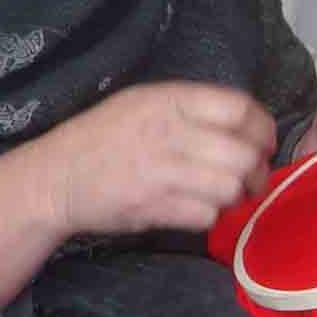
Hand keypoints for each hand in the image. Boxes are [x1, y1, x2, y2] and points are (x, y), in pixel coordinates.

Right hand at [34, 81, 279, 237]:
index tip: (262, 143)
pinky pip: (206, 215)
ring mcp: (161, 171)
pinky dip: (207, 216)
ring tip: (222, 196)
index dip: (262, 129)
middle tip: (249, 180)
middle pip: (243, 154)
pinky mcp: (154, 207)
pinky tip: (194, 209)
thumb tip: (244, 127)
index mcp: (169, 100)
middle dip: (255, 172)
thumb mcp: (141, 103)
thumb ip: (189, 110)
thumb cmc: (101, 138)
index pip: (240, 108)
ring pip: (230, 187)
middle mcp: (169, 132)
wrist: (54, 177)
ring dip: (233, 196)